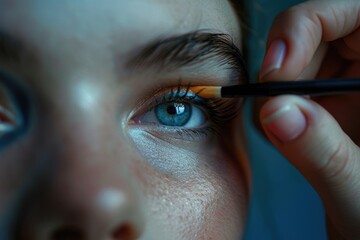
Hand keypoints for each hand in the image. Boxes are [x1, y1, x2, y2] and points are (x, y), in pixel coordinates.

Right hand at [255, 1, 359, 238]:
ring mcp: (346, 89)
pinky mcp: (324, 107)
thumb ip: (325, 153)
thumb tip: (276, 112)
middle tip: (269, 102)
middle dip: (284, 64)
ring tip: (279, 128)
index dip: (309, 25)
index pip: (353, 14)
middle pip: (316, 33)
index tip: (277, 68)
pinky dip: (271, 109)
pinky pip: (285, 90)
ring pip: (294, 61)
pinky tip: (281, 135)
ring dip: (274, 92)